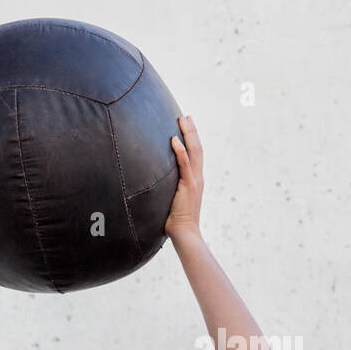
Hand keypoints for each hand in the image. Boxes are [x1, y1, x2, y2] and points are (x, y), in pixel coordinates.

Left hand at [165, 115, 202, 240]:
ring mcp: (195, 181)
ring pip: (194, 152)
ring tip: (183, 119)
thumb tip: (153, 183)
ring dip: (189, 134)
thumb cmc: (175, 220)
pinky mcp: (189, 186)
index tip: (187, 126)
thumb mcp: (171, 200)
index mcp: (195, 180)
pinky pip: (185, 165)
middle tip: (186, 116)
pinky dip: (180, 151)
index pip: (196, 155)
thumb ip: (167, 189)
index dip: (192, 139)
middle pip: (198, 148)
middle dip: (192, 131)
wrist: (184, 233)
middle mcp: (198, 178)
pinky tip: (174, 139)